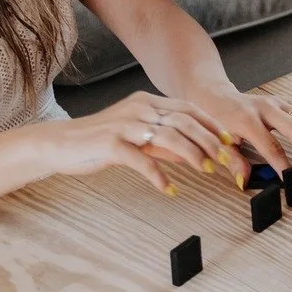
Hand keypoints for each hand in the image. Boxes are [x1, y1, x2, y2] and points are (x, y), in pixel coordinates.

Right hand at [40, 91, 250, 193]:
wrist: (62, 144)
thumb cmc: (101, 142)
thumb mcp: (138, 139)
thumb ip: (163, 144)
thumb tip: (193, 154)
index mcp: (148, 103)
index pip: (188, 109)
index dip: (212, 125)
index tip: (229, 142)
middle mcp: (140, 109)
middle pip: (184, 121)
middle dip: (210, 141)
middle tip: (227, 160)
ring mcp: (126, 124)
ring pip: (169, 136)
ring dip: (192, 154)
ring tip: (206, 171)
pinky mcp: (111, 144)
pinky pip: (141, 159)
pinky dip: (159, 175)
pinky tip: (170, 188)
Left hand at [192, 84, 291, 175]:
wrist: (218, 98)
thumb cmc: (218, 123)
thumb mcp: (220, 143)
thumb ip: (233, 161)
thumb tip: (244, 181)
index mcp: (247, 120)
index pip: (271, 146)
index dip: (283, 165)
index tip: (291, 180)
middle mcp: (266, 108)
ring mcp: (277, 102)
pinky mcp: (284, 101)